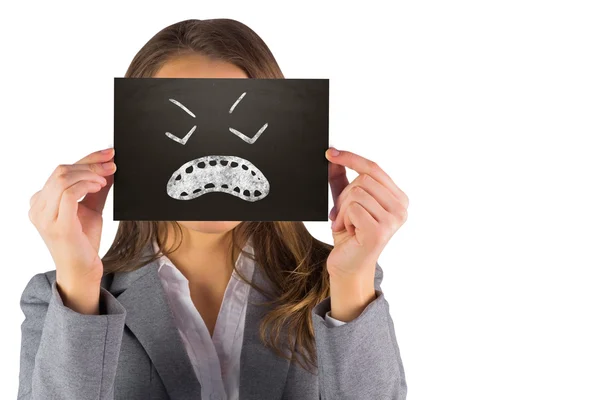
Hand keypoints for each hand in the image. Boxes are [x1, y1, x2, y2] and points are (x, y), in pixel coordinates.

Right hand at [28, 148, 115, 313]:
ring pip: (62, 177)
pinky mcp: (57, 224)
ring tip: (106, 179)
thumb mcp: (91, 208)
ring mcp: (44, 216)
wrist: (83, 270)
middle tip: (112, 164)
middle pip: (61, 170)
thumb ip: (95, 188)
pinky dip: (86, 184)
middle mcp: (37, 207)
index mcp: (41, 201)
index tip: (109, 154)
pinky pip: (69, 193)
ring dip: (89, 173)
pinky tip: (100, 187)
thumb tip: (108, 166)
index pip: (62, 171)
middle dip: (90, 163)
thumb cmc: (84, 241)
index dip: (87, 159)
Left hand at [326, 147, 408, 279]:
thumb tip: (334, 156)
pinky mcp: (379, 232)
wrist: (348, 264)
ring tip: (348, 225)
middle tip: (344, 215)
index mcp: (398, 198)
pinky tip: (349, 232)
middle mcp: (401, 208)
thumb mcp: (346, 202)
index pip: (374, 168)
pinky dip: (343, 220)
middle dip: (345, 196)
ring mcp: (392, 220)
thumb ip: (342, 179)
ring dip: (343, 210)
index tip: (330, 153)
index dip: (351, 158)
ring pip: (356, 193)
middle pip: (363, 179)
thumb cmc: (351, 234)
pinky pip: (352, 209)